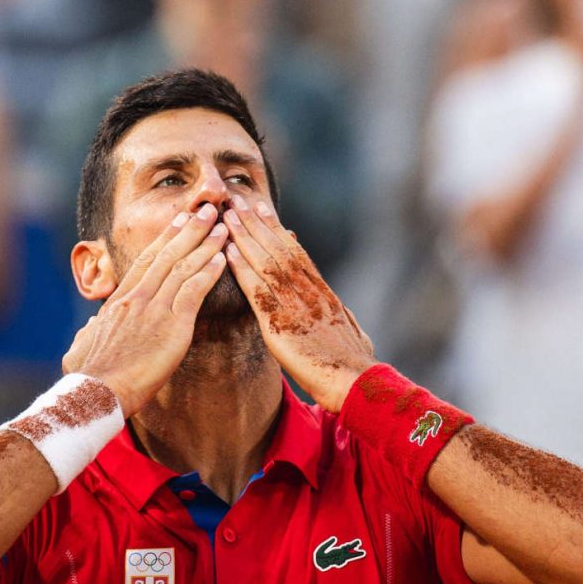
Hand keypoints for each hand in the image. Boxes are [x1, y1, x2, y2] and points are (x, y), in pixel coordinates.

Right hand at [62, 204, 228, 416]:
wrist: (97, 394)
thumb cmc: (87, 379)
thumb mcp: (81, 347)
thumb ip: (89, 332)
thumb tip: (92, 325)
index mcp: (118, 302)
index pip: (145, 261)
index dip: (165, 239)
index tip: (178, 222)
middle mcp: (136, 299)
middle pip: (167, 255)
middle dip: (190, 230)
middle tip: (207, 210)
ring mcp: (154, 310)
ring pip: (183, 267)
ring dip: (205, 244)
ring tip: (223, 227)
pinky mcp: (173, 327)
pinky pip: (194, 291)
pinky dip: (209, 272)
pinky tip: (223, 259)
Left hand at [221, 194, 375, 412]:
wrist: (355, 381)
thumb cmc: (355, 364)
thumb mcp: (352, 331)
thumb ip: (342, 315)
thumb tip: (341, 308)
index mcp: (323, 293)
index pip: (296, 254)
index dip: (277, 232)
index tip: (264, 213)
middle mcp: (308, 292)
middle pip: (279, 249)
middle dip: (256, 224)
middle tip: (238, 202)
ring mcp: (295, 305)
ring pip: (265, 262)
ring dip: (244, 237)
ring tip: (227, 216)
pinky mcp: (280, 324)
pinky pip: (257, 290)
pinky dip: (242, 268)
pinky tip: (228, 252)